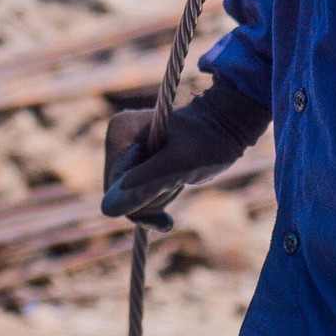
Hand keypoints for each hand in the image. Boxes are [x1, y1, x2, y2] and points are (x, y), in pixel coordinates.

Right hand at [100, 81, 269, 230]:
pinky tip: (175, 187)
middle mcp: (118, 138)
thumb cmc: (207, 140)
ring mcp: (127, 148)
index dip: (139, 206)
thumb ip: (144, 185)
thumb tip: (107, 210)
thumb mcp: (178, 166)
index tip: (166, 208)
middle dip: (150, 200)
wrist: (227, 125)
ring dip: (158, 197)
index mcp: (118, 132)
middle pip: (119, 195)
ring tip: (180, 178)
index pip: (113, 191)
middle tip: (177, 183)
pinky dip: (158, 197)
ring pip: (130, 197)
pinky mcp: (138, 159)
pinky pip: (139, 192)